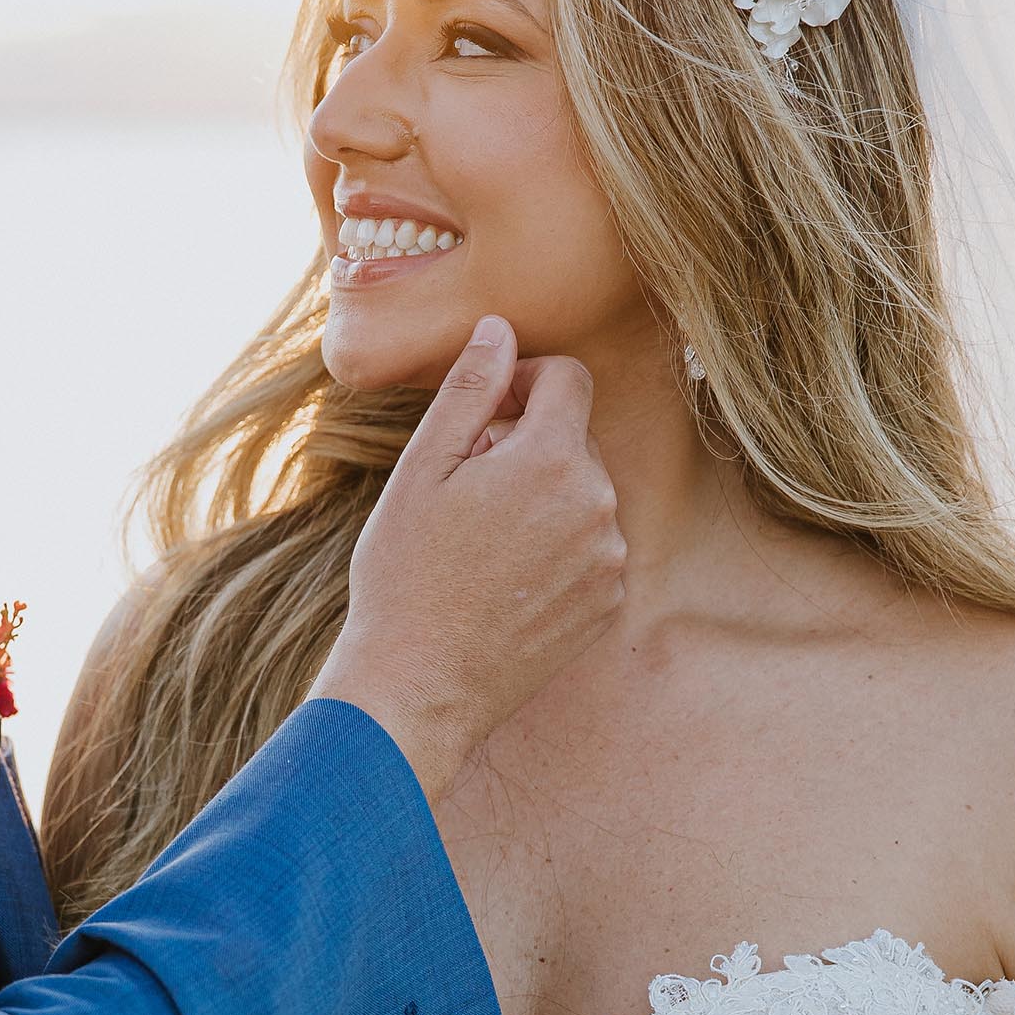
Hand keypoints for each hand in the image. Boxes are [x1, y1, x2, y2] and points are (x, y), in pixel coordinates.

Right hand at [311, 315, 624, 804]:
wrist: (419, 685)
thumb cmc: (405, 575)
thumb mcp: (422, 470)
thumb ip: (469, 390)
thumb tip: (500, 330)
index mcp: (553, 460)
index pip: (569, 379)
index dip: (523, 384)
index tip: (484, 415)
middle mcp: (598, 504)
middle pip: (574, 439)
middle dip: (527, 446)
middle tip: (464, 491)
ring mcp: (609, 559)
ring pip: (582, 494)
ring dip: (541, 498)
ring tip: (481, 543)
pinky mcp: (608, 603)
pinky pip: (591, 547)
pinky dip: (557, 548)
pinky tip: (503, 580)